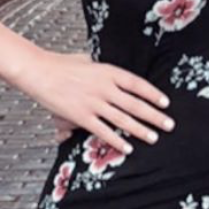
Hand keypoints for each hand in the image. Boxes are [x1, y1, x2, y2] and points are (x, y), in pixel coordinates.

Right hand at [25, 50, 174, 152]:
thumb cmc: (61, 64)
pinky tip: (127, 148)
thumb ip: (102, 71)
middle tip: (169, 124)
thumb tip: (113, 77)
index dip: (153, 94)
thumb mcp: (87, 61)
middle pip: (135, 104)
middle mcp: (103, 87)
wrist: (38, 71)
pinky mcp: (81, 116)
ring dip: (140, 130)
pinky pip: (103, 131)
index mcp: (107, 71)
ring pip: (123, 119)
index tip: (165, 103)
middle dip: (154, 116)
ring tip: (154, 137)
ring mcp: (93, 102)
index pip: (137, 84)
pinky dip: (116, 141)